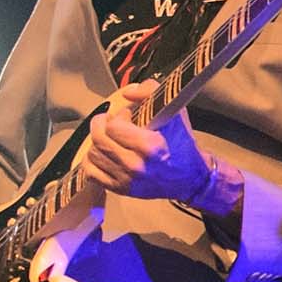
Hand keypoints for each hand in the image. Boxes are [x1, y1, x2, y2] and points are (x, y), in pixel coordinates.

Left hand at [79, 80, 213, 202]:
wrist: (190, 178)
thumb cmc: (181, 145)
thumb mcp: (174, 113)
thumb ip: (151, 93)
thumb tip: (127, 93)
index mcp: (150, 147)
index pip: (113, 126)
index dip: (118, 116)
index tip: (127, 116)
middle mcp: (135, 165)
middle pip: (98, 139)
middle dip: (101, 125)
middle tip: (111, 122)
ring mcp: (126, 179)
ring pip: (92, 154)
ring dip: (98, 142)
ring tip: (111, 139)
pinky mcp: (119, 189)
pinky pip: (90, 172)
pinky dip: (93, 161)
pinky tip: (104, 154)